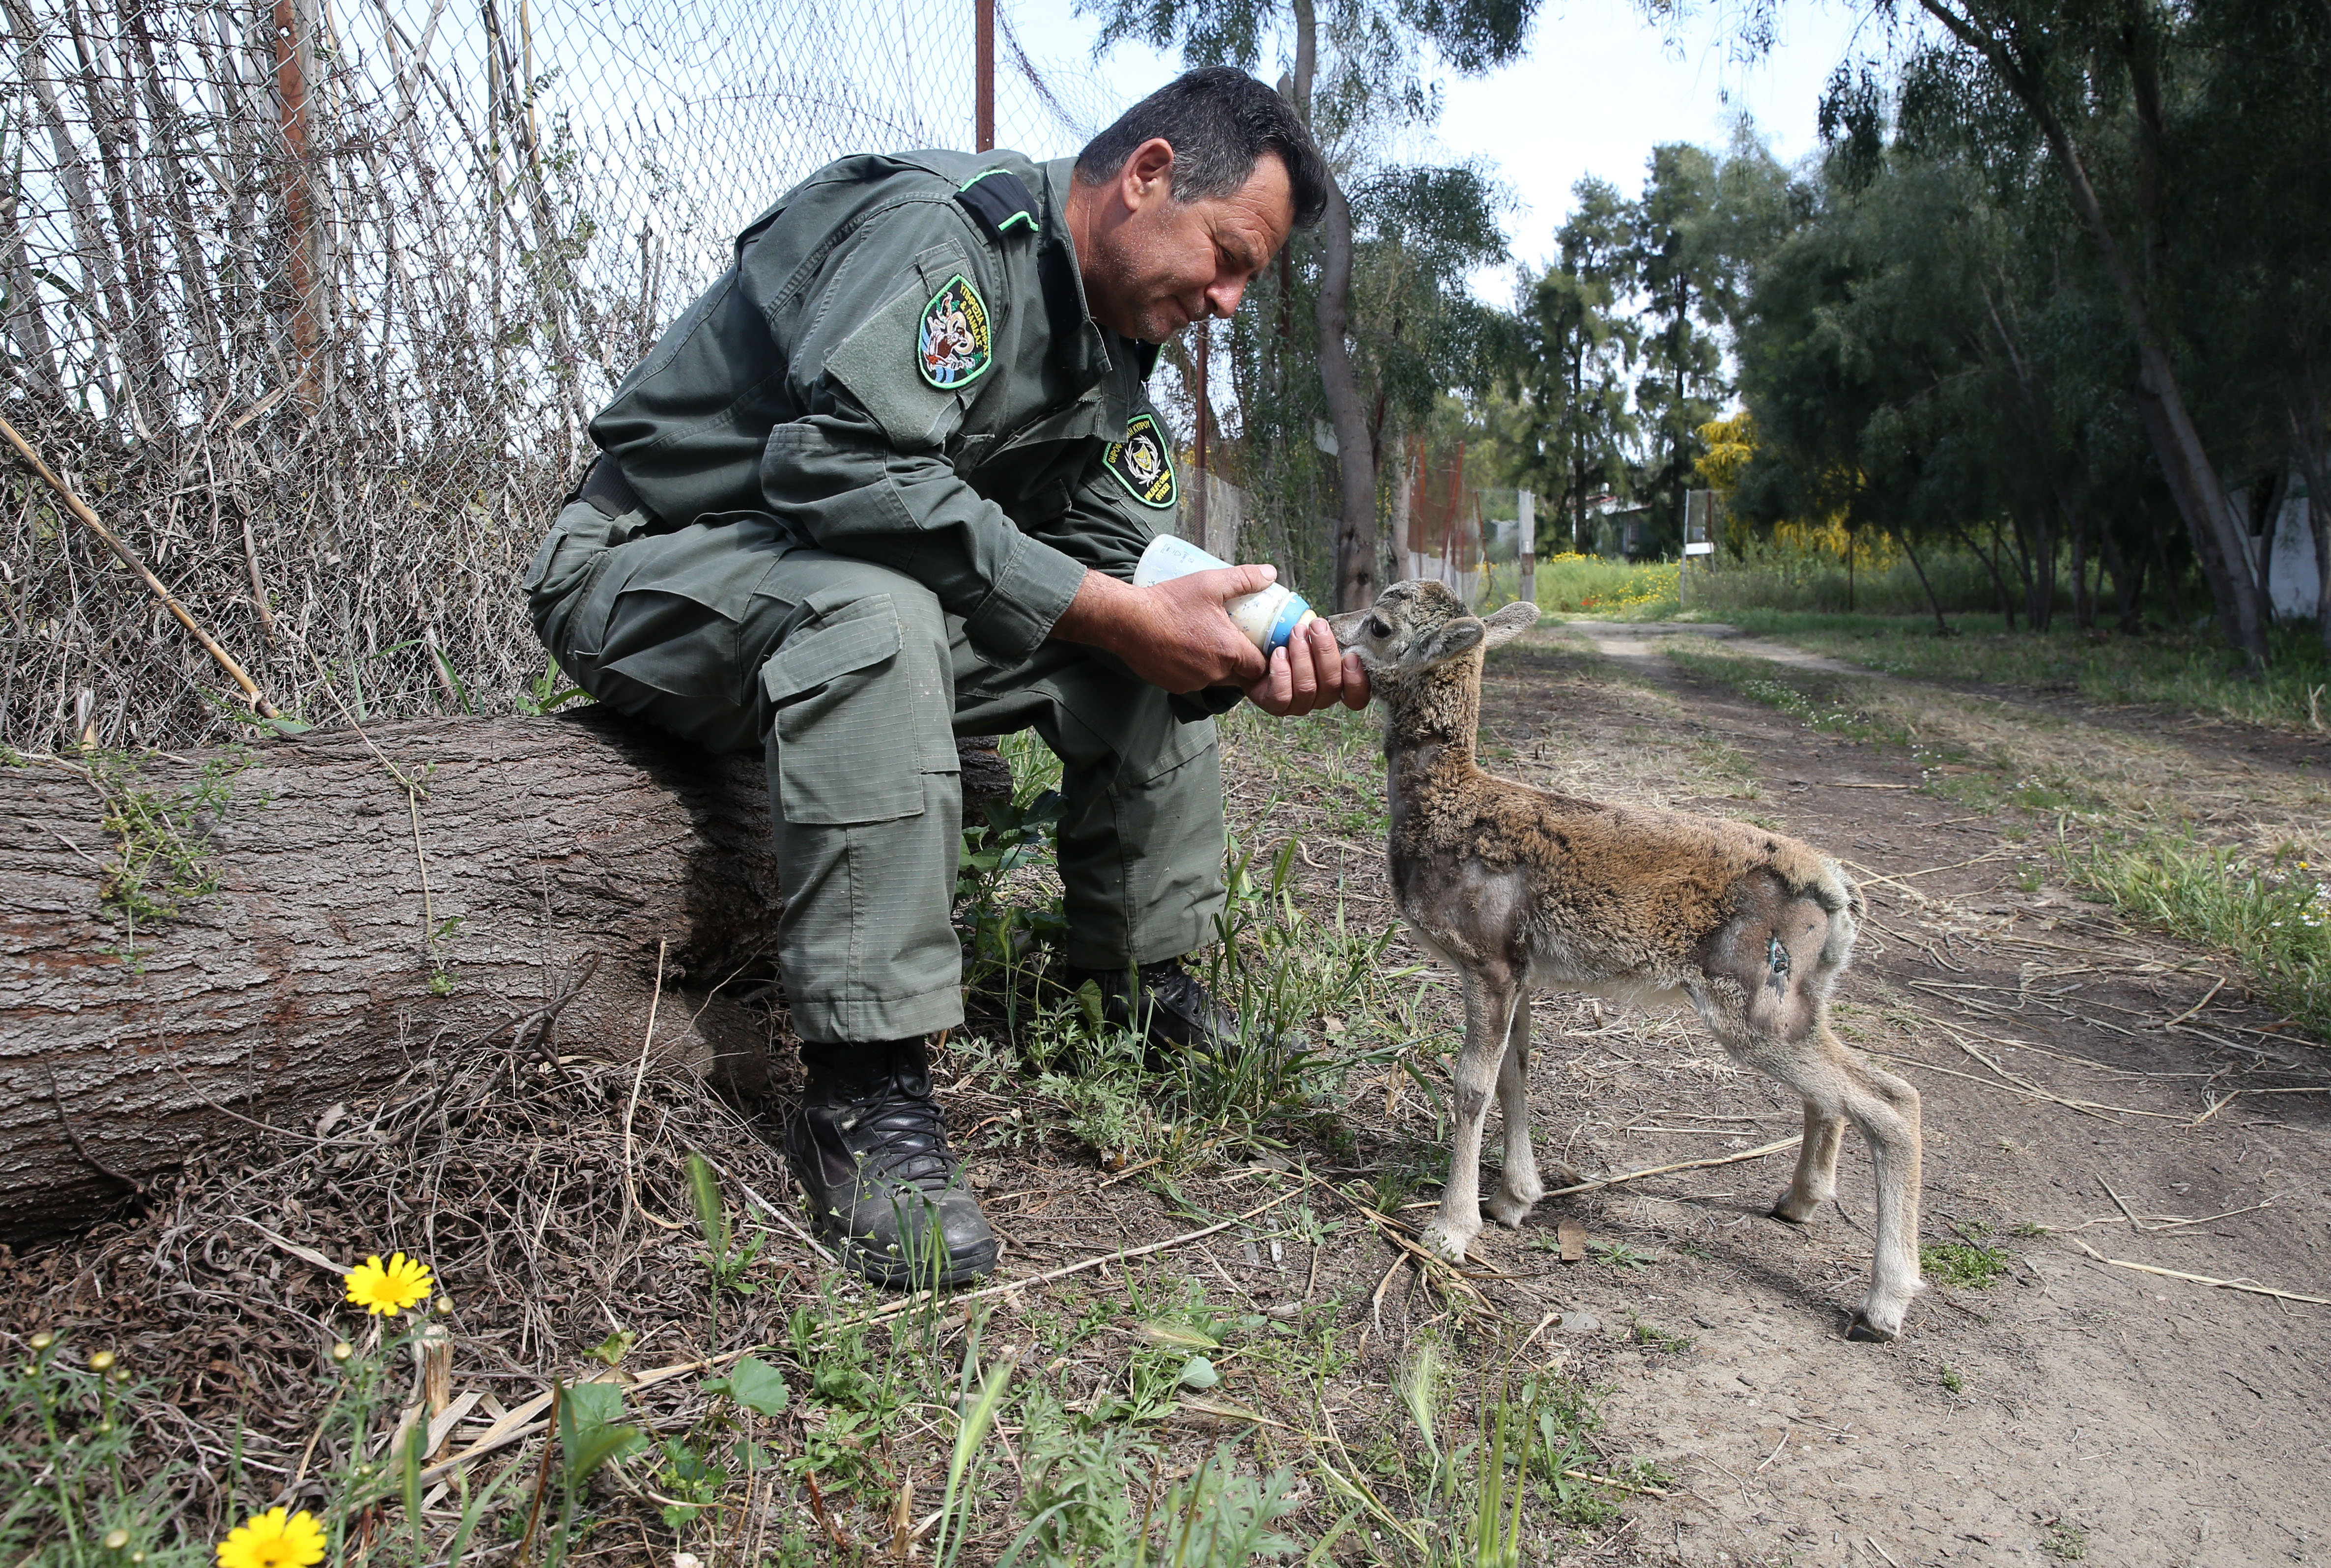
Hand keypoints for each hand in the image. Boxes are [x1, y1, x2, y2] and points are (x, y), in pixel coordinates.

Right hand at [1051, 565, 1270, 691]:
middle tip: (1232, 640)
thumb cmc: (1169, 602)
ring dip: (1216, 667)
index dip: (1260, 657)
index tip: (1256, 645)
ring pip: (1215, 680)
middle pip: (1239, 677)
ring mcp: (1193, 683)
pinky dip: (1193, 670)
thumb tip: (1271, 573)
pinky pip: (1193, 682)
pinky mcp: (1174, 686)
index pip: (1259, 667)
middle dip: (1239, 663)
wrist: (1127, 622)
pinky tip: (1185, 651)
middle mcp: (1214, 673)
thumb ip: (1244, 578)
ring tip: (1207, 643)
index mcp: (1229, 651)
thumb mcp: (1210, 583)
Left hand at [1246, 614, 1369, 716]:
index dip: (1357, 681)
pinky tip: (1278, 653)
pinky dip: (1281, 672)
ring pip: (1307, 688)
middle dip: (1325, 652)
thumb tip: (1335, 623)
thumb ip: (1328, 635)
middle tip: (1317, 626)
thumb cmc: (1291, 640)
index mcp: (1336, 684)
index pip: (1356, 697)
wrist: (1258, 650)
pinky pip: (1282, 695)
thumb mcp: (1314, 635)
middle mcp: (1320, 698)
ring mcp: (1298, 705)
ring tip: (1296, 633)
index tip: (1351, 656)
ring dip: (1302, 656)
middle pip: (1332, 685)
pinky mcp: (1275, 705)